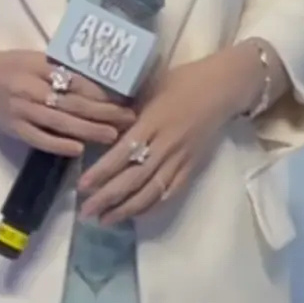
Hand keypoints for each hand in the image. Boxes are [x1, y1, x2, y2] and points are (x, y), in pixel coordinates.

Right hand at [0, 46, 137, 158]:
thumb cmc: (9, 64)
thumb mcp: (35, 57)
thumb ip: (60, 68)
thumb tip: (98, 80)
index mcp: (39, 65)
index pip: (75, 79)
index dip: (101, 91)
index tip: (123, 97)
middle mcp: (31, 87)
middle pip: (73, 102)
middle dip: (104, 112)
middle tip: (129, 119)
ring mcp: (22, 109)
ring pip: (60, 122)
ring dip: (88, 130)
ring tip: (112, 135)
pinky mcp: (14, 128)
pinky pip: (39, 138)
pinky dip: (58, 144)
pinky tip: (78, 149)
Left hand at [76, 53, 245, 221]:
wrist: (221, 88)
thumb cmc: (180, 82)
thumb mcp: (147, 89)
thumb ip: (126, 112)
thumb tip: (98, 127)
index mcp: (152, 122)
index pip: (122, 154)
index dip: (101, 173)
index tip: (82, 186)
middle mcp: (166, 145)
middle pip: (134, 178)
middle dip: (108, 198)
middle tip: (86, 212)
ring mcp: (180, 159)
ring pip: (151, 190)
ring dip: (127, 209)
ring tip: (106, 220)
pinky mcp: (192, 167)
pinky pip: (170, 191)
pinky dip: (152, 205)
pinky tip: (135, 214)